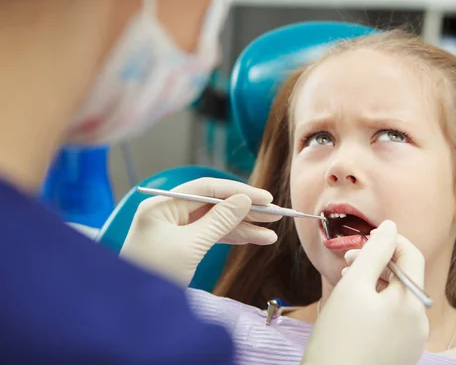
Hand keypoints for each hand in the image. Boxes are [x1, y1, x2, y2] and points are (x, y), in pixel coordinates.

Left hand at [120, 178, 280, 286]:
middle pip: (214, 204)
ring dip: (243, 227)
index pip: (206, 188)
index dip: (238, 191)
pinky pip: (211, 235)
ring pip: (216, 221)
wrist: (134, 312)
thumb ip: (219, 221)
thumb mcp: (190, 246)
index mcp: (162, 205)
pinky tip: (255, 239)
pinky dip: (233, 238)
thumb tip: (244, 200)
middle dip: (245, 210)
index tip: (265, 198)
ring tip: (271, 234)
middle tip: (275, 214)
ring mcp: (175, 229)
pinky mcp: (181, 244)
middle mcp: (168, 212)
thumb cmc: (154, 275)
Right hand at [302, 221, 428, 364]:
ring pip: (397, 298)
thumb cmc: (338, 337)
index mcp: (412, 304)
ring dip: (375, 283)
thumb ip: (374, 251)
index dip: (390, 241)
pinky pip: (393, 319)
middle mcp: (419, 323)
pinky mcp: (399, 353)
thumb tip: (390, 227)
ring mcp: (411, 342)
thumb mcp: (353, 285)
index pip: (412, 256)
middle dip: (378, 263)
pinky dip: (376, 305)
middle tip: (348, 262)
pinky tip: (354, 309)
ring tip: (347, 284)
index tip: (363, 240)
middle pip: (404, 277)